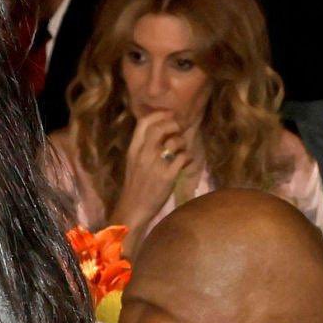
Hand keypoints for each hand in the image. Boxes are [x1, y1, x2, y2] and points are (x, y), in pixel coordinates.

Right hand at [115, 110, 191, 231]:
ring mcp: (155, 165)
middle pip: (160, 128)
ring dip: (182, 142)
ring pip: (173, 142)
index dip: (159, 114)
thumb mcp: (133, 162)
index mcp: (133, 149)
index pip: (144, 123)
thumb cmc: (136, 185)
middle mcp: (143, 154)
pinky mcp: (167, 176)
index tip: (170, 114)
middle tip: (179, 129)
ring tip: (182, 149)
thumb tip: (160, 132)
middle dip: (173, 124)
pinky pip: (183, 158)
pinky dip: (188, 157)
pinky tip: (187, 161)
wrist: (134, 208)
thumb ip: (143, 147)